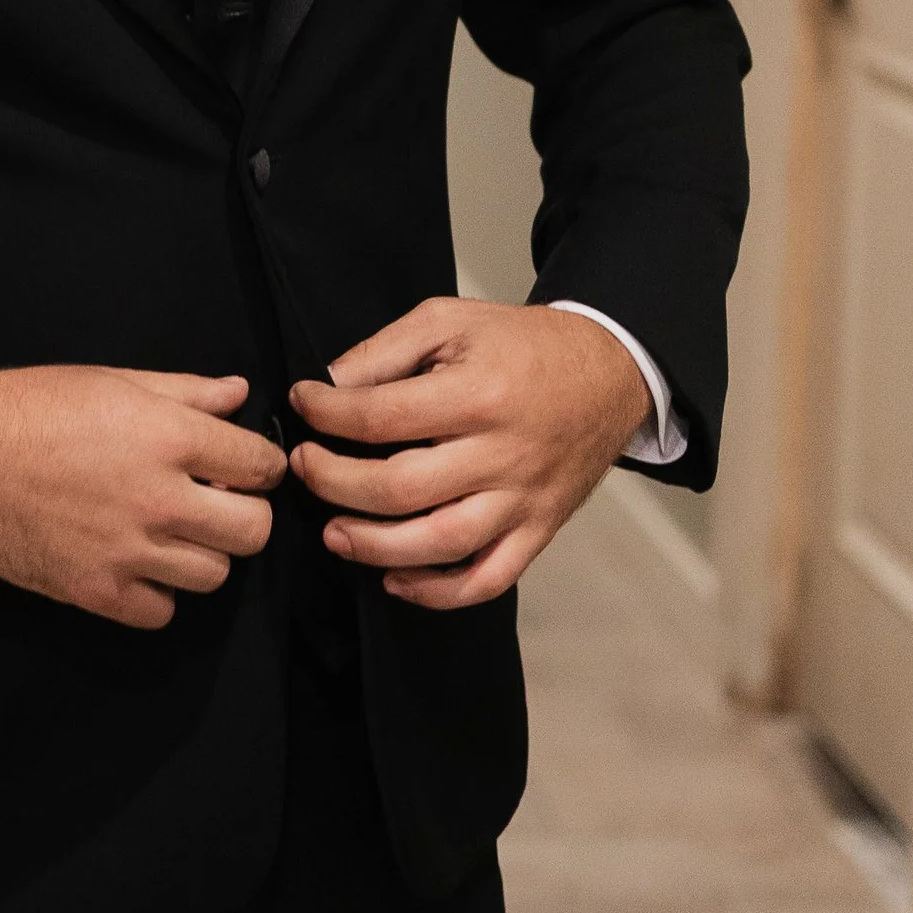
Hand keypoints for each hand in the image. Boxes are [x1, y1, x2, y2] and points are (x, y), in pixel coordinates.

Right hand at [0, 366, 285, 629]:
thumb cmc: (33, 408)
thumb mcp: (114, 381)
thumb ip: (185, 390)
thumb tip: (239, 394)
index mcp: (169, 437)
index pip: (260, 466)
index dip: (260, 466)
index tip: (243, 469)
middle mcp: (158, 498)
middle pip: (253, 532)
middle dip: (245, 516)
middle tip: (216, 506)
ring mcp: (127, 550)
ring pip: (214, 575)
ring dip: (202, 555)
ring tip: (173, 535)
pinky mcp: (95, 590)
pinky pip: (161, 612)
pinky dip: (157, 594)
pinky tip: (138, 566)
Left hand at [289, 299, 652, 609]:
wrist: (610, 373)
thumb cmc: (525, 346)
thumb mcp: (453, 320)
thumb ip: (387, 349)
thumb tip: (330, 384)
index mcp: (479, 393)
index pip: (382, 416)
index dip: (327, 413)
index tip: (304, 404)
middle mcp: (503, 453)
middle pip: (402, 488)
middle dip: (335, 483)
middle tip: (303, 469)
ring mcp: (523, 499)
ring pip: (440, 543)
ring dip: (374, 547)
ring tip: (334, 534)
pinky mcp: (538, 530)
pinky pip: (487, 579)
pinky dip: (438, 592)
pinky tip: (395, 578)